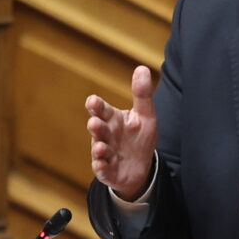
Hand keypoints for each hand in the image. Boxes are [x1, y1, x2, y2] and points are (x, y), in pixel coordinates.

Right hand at [86, 66, 157, 200]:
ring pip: (98, 149)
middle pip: (98, 129)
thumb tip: (142, 68)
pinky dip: (101, 167)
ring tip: (101, 147)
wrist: (141, 167)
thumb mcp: (145, 116)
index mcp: (113, 119)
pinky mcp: (107, 171)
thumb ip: (142, 94)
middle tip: (94, 123)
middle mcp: (105, 135)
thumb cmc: (140, 137)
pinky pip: (101, 169)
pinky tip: (102, 164)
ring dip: (99, 148)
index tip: (93, 101)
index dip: (96, 106)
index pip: (102, 110)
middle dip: (95, 126)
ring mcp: (104, 153)